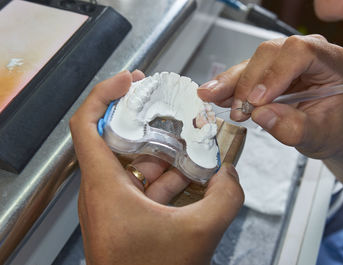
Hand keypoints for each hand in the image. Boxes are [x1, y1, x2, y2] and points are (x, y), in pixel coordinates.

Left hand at [69, 70, 243, 264]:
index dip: (104, 92)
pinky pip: (140, 184)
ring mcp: (110, 203)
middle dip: (148, 123)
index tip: (130, 79)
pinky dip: (163, 177)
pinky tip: (189, 179)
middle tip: (172, 111)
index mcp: (105, 186)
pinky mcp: (122, 214)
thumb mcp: (199, 232)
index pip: (86, 122)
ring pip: (133, 162)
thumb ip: (225, 197)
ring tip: (190, 149)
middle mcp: (100, 190)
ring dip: (162, 154)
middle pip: (116, 138)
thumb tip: (231, 175)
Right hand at [198, 35, 342, 159]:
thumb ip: (295, 128)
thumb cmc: (331, 128)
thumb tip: (262, 114)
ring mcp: (285, 60)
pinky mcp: (268, 70)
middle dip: (249, 81)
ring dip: (231, 82)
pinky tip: (215, 95)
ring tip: (212, 98)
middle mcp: (307, 53)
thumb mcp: (319, 136)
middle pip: (270, 53)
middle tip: (239, 110)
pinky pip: (244, 73)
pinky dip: (228, 86)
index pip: (300, 52)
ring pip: (252, 61)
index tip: (258, 101)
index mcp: (331, 62)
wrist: (328, 132)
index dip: (275, 73)